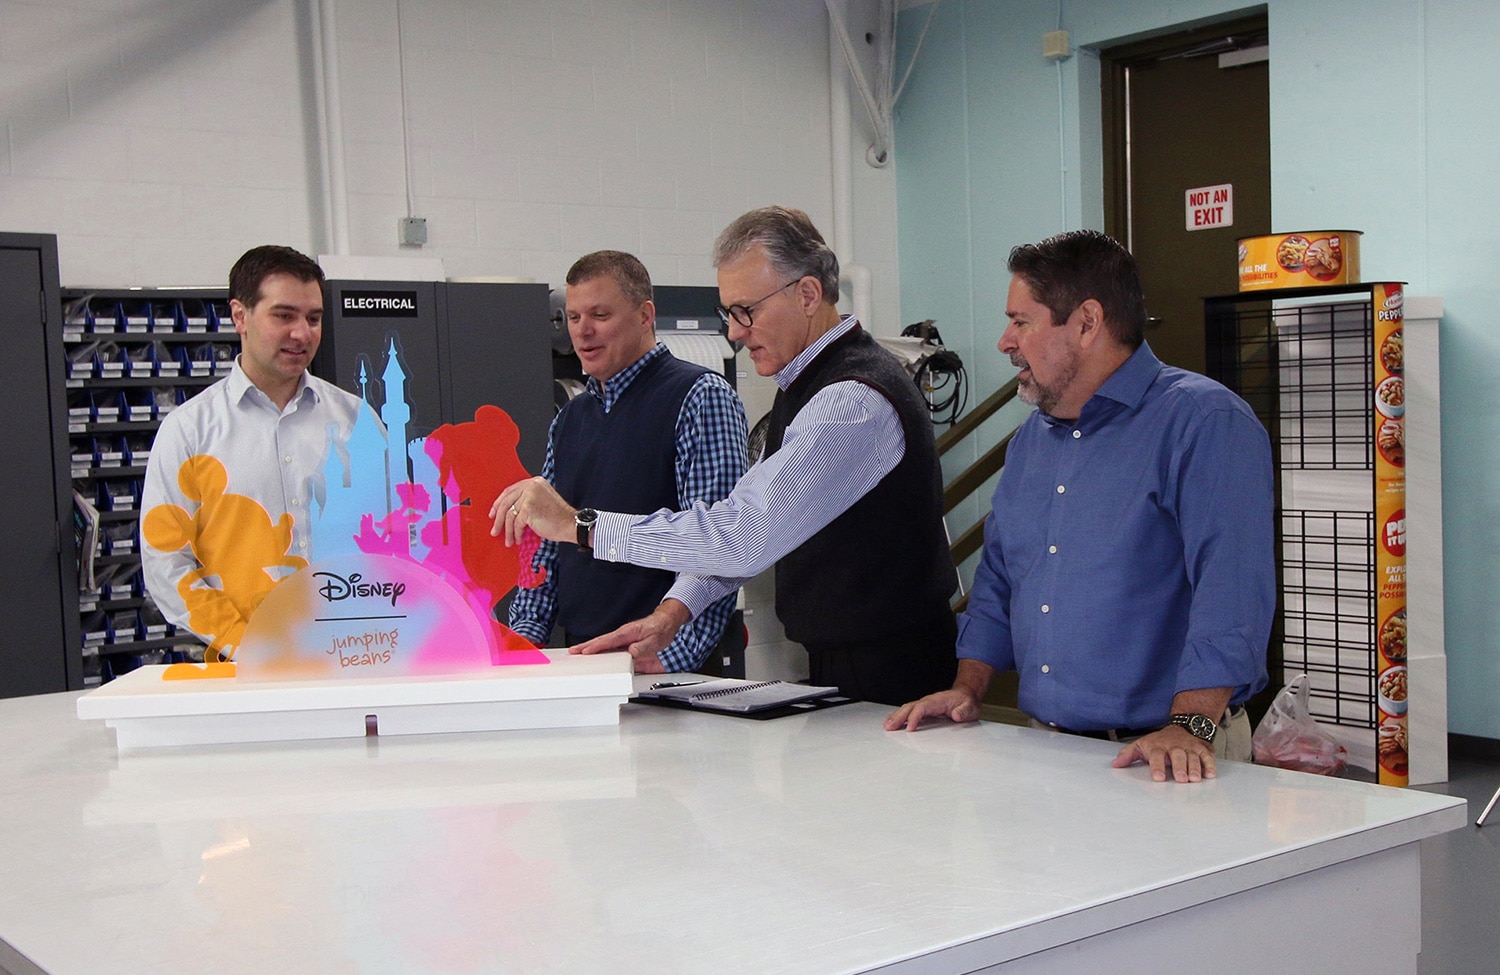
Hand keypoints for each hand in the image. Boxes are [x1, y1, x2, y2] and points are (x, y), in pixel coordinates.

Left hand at [490, 477, 575, 546]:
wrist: (571, 524)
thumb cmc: (559, 517)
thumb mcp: (542, 501)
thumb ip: (526, 500)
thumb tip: (507, 511)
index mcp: (535, 482)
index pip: (510, 491)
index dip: (499, 503)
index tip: (494, 513)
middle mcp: (531, 485)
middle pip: (506, 502)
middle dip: (498, 518)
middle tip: (495, 529)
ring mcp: (529, 496)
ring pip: (509, 514)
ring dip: (507, 530)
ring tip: (508, 540)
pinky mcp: (528, 508)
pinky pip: (516, 523)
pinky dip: (516, 533)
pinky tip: (518, 539)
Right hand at [568, 600, 690, 668]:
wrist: (665, 623)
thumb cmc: (660, 630)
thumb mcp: (655, 640)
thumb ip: (643, 647)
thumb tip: (632, 652)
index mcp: (628, 633)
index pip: (609, 641)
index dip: (596, 647)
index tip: (586, 651)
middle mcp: (622, 635)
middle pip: (600, 641)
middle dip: (586, 646)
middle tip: (573, 651)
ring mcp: (622, 639)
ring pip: (602, 644)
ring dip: (589, 648)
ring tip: (577, 653)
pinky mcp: (623, 642)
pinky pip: (608, 646)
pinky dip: (598, 649)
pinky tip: (592, 654)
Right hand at [883, 688, 981, 731]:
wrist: (967, 695)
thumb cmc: (967, 702)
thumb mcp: (970, 707)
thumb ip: (964, 711)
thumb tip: (956, 715)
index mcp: (938, 701)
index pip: (922, 707)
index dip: (915, 717)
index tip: (910, 728)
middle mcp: (929, 702)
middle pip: (910, 707)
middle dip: (899, 717)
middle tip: (889, 727)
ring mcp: (926, 705)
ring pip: (907, 709)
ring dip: (897, 717)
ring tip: (887, 726)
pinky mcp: (925, 710)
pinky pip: (910, 712)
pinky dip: (901, 717)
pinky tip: (894, 723)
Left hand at [1111, 725, 1216, 782]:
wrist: (1182, 727)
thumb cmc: (1160, 741)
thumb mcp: (1142, 745)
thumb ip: (1128, 754)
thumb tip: (1115, 764)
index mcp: (1158, 746)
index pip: (1157, 755)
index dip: (1157, 766)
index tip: (1158, 778)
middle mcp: (1174, 746)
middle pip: (1177, 755)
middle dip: (1179, 767)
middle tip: (1181, 779)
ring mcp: (1189, 747)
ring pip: (1193, 756)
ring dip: (1195, 768)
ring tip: (1195, 779)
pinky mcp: (1201, 749)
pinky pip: (1207, 756)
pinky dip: (1209, 765)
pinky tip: (1210, 774)